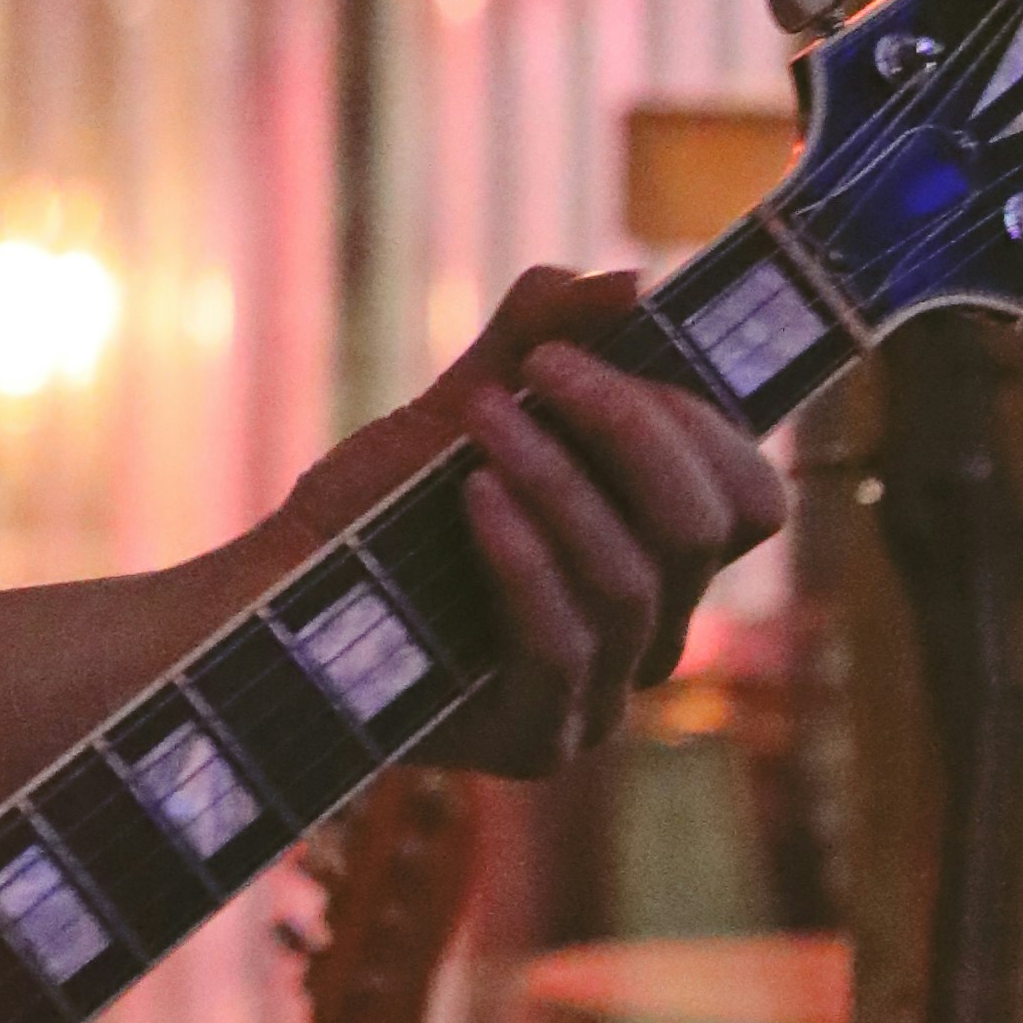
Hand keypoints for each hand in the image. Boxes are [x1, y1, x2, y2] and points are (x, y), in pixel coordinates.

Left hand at [275, 262, 785, 776]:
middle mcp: (648, 632)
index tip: (607, 349)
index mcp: (658, 557)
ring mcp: (598, 697)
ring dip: (557, 480)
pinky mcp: (534, 740)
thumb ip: (538, 337)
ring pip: (631, 580)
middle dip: (629, 429)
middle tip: (540, 370)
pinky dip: (523, 556)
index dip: (701, 421)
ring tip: (481, 421)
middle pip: (704, 529)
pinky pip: (562, 645)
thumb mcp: (464, 402)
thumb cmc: (379, 505)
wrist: (273, 594)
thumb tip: (630, 283)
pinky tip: (473, 495)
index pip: (749, 500)